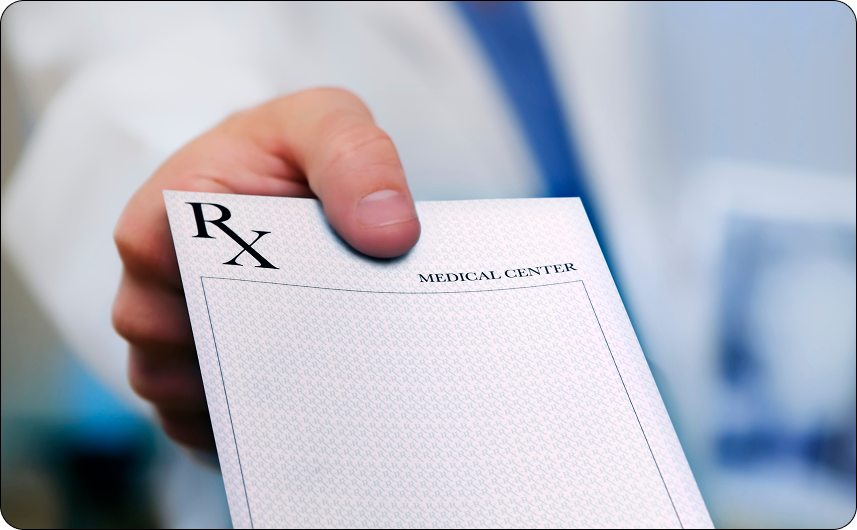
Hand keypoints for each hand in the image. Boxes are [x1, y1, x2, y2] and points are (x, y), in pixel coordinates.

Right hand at [112, 88, 419, 450]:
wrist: (292, 180)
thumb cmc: (296, 149)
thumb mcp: (328, 123)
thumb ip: (356, 159)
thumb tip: (389, 233)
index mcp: (165, 217)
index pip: (160, 275)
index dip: (223, 301)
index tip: (297, 309)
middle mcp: (155, 282)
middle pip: (167, 354)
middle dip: (245, 365)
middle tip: (325, 371)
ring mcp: (171, 334)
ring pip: (177, 398)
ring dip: (242, 404)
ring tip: (320, 394)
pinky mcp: (195, 371)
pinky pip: (196, 424)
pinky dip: (242, 430)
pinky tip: (299, 418)